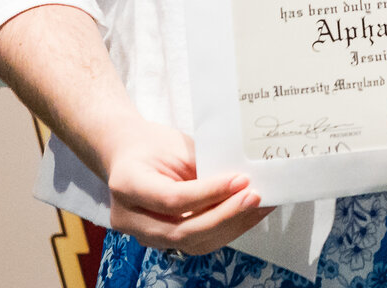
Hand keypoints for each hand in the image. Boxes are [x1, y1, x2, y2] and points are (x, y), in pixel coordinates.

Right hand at [102, 118, 265, 254]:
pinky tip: (247, 215)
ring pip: (192, 243)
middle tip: (255, 196)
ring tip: (258, 207)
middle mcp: (129, 217)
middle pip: (182, 231)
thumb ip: (203, 167)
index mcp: (127, 185)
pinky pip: (195, 242)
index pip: (173, 200)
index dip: (209, 193)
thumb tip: (242, 182)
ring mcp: (142, 235)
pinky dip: (224, 230)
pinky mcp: (159, 241)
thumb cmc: (153, 144)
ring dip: (230, 226)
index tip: (241, 180)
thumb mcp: (176, 146)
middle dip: (224, 216)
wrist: (128, 154)